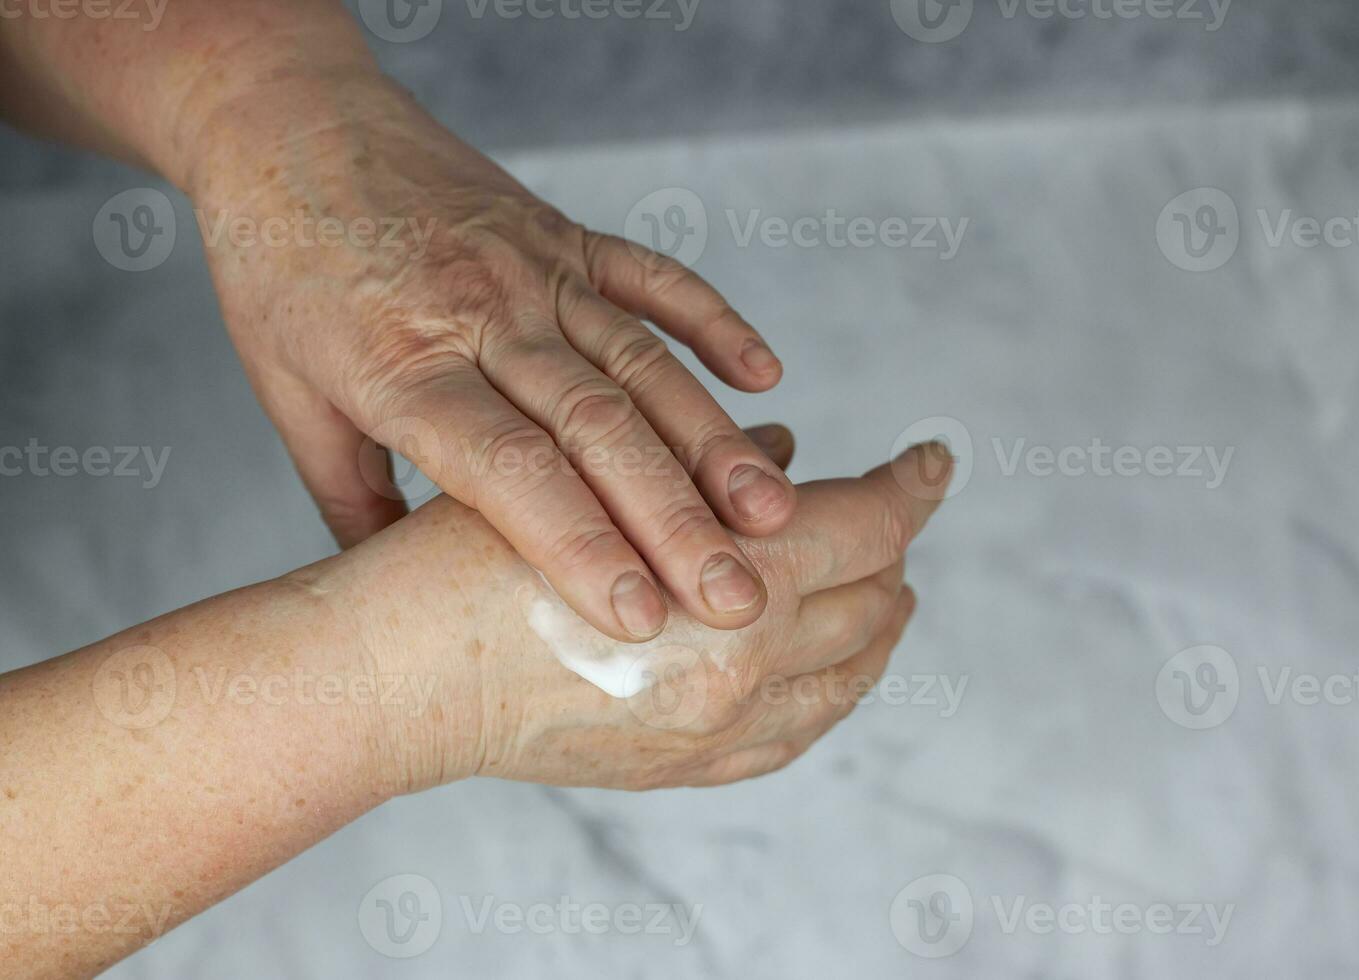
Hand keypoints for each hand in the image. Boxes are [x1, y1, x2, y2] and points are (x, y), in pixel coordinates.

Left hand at [189, 71, 794, 641]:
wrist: (289, 122)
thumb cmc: (280, 266)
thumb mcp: (287, 394)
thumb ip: (350, 498)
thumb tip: (395, 590)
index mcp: (402, 366)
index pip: (506, 469)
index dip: (577, 544)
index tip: (638, 618)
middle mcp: (483, 314)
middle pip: (594, 426)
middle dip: (673, 520)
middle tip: (735, 595)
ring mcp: (535, 268)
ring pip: (641, 363)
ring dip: (712, 441)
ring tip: (773, 511)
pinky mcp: (566, 234)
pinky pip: (653, 277)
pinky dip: (714, 322)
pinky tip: (764, 376)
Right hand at [313, 436, 950, 793]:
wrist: (399, 676)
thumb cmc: (473, 562)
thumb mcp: (593, 479)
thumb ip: (707, 467)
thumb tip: (783, 455)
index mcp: (739, 579)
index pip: (874, 520)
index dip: (915, 482)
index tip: (936, 458)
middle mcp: (752, 664)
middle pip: (875, 592)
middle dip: (892, 543)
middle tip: (891, 510)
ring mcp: (723, 729)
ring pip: (852, 671)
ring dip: (876, 618)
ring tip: (879, 584)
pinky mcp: (686, 768)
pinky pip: (799, 734)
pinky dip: (833, 689)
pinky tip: (830, 666)